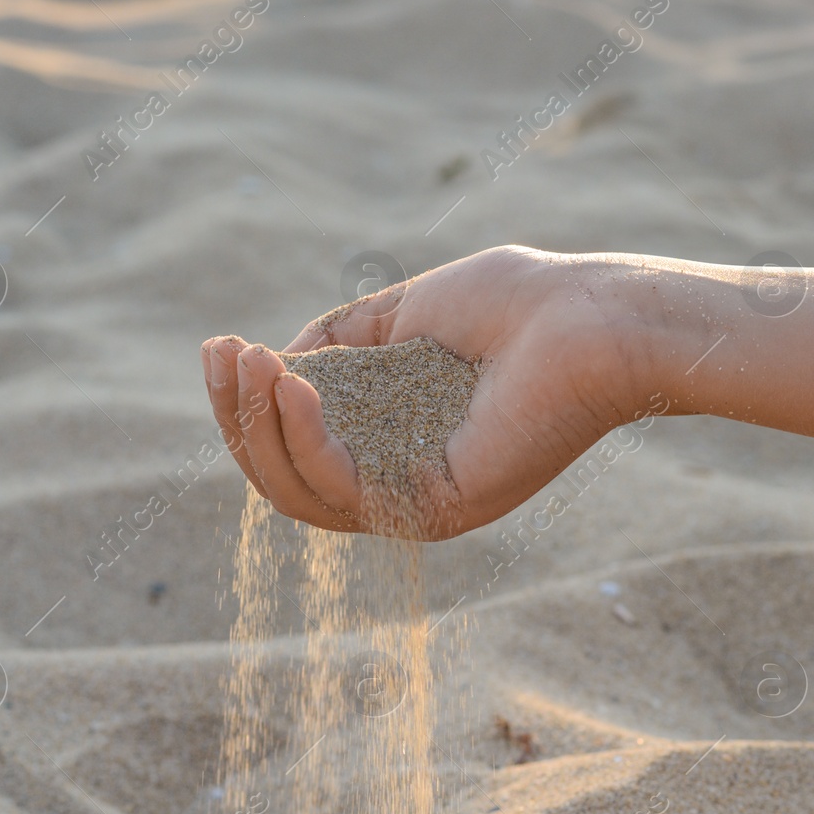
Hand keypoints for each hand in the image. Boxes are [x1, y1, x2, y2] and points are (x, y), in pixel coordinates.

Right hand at [201, 246, 658, 538]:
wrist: (590, 319)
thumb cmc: (518, 304)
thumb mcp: (406, 311)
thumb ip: (344, 339)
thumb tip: (280, 360)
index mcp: (395, 440)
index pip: (296, 445)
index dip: (247, 402)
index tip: (222, 345)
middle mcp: (401, 480)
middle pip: (285, 477)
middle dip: (238, 417)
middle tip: (222, 355)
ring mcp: (418, 503)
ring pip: (300, 493)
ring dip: (259, 427)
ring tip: (249, 363)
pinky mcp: (435, 509)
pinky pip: (343, 490)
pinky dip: (304, 438)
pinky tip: (290, 384)